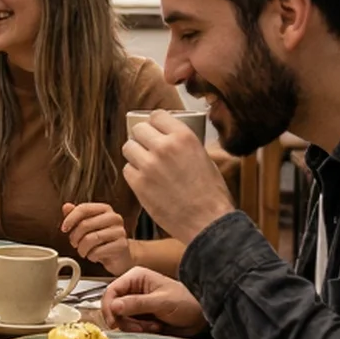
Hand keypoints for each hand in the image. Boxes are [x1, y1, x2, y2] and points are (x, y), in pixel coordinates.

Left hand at [60, 202, 133, 274]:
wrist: (120, 255)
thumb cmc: (102, 239)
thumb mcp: (88, 226)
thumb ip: (76, 215)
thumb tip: (66, 207)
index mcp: (104, 209)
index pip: (84, 208)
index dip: (70, 219)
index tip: (64, 229)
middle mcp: (114, 217)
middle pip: (85, 224)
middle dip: (75, 237)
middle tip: (74, 244)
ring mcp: (119, 231)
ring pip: (91, 239)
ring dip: (82, 249)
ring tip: (83, 252)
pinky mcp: (122, 245)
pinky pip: (98, 251)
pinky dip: (91, 256)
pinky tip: (93, 256)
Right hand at [99, 267, 205, 336]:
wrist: (200, 316)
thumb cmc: (185, 302)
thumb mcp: (162, 302)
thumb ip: (138, 304)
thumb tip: (114, 306)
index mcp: (135, 278)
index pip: (111, 291)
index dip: (108, 307)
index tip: (113, 323)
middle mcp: (132, 289)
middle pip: (113, 307)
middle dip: (125, 320)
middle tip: (141, 328)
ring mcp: (135, 304)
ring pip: (120, 319)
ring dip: (135, 326)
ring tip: (154, 326)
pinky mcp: (140, 317)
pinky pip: (130, 326)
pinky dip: (140, 330)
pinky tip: (155, 328)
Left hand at [121, 110, 236, 241]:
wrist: (208, 222)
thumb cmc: (212, 194)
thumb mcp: (205, 158)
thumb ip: (184, 145)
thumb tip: (169, 138)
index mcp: (184, 137)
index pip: (157, 115)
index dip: (155, 123)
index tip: (155, 129)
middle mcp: (164, 147)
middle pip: (138, 129)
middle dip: (143, 137)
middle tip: (149, 147)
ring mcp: (149, 166)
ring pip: (128, 147)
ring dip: (135, 154)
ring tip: (146, 164)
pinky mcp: (139, 184)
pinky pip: (127, 170)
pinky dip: (134, 174)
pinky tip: (146, 180)